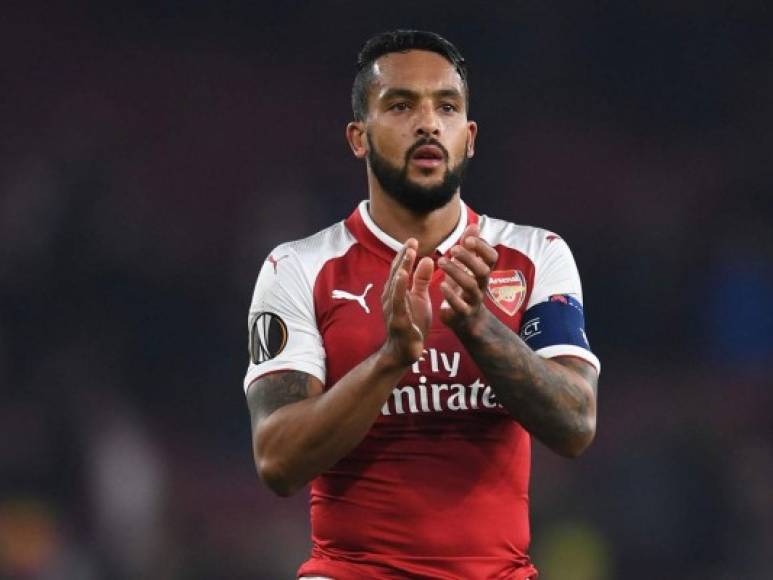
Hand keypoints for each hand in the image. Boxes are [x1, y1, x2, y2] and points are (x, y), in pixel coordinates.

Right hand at [381, 238, 433, 364]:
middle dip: (403, 256)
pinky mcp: (397, 319)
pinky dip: (399, 287)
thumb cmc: (412, 323)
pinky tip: (403, 276)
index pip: (400, 268)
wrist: (404, 352)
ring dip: (401, 267)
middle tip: (411, 241)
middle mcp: (390, 297)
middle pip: (396, 273)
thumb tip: (427, 258)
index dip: (405, 254)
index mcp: (396, 290)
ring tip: (408, 253)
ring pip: (395, 284)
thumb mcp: (420, 298)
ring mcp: (392, 308)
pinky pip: (397, 301)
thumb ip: (421, 279)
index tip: (413, 240)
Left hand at [438, 224, 498, 330]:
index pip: (491, 257)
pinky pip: (460, 306)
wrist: (466, 320)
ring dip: (456, 273)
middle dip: (469, 259)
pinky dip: (451, 296)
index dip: (482, 247)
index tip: (467, 239)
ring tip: (441, 262)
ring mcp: (474, 301)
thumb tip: (474, 225)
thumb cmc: (464, 288)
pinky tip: (441, 285)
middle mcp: (481, 286)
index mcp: (483, 272)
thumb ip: (470, 248)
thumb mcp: (466, 267)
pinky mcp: (463, 314)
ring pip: (470, 286)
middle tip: (452, 249)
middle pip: (483, 271)